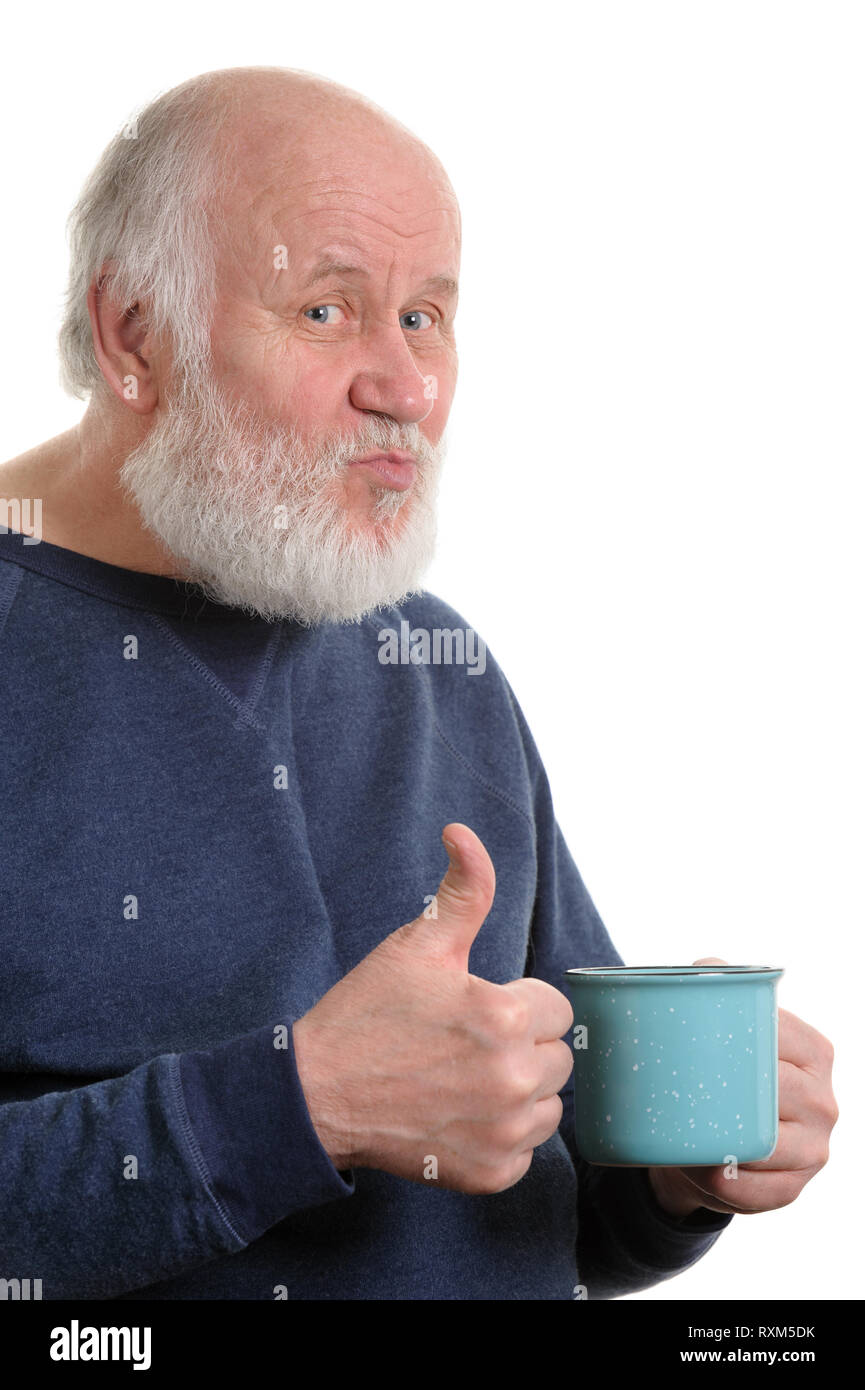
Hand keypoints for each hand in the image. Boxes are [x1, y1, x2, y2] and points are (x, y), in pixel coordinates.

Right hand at [293, 823, 574, 1193]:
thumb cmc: (366, 1015)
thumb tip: (463, 833)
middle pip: (557, 1056)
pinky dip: (501, 1138)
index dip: (515, 1002)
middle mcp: (513, 1078)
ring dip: (519, 1093)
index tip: (474, 1009)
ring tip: (463, 1079)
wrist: (316, 1094)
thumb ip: (463, 890)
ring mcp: (502, 1132)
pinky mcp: (489, 1174)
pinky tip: (460, 1116)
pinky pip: (526, 1152)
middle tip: (465, 1044)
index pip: (554, 1007)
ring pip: (548, 1105)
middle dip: (522, 1045)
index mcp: (505, 1017)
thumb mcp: (417, 944)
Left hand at [647, 957, 838, 1219]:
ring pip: (768, 1147)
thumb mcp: (722, 1021)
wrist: (711, 1139)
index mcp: (814, 1052)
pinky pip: (761, 1192)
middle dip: (726, 1094)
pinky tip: (706, 1171)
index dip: (735, 1041)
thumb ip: (714, 980)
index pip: (777, 1040)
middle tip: (679, 1088)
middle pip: (773, 1094)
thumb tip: (702, 968)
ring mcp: (816, 1149)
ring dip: (723, 1143)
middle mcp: (824, 1100)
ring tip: (682, 1132)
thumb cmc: (718, 1070)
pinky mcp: (795, 1189)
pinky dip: (728, 1185)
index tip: (693, 1044)